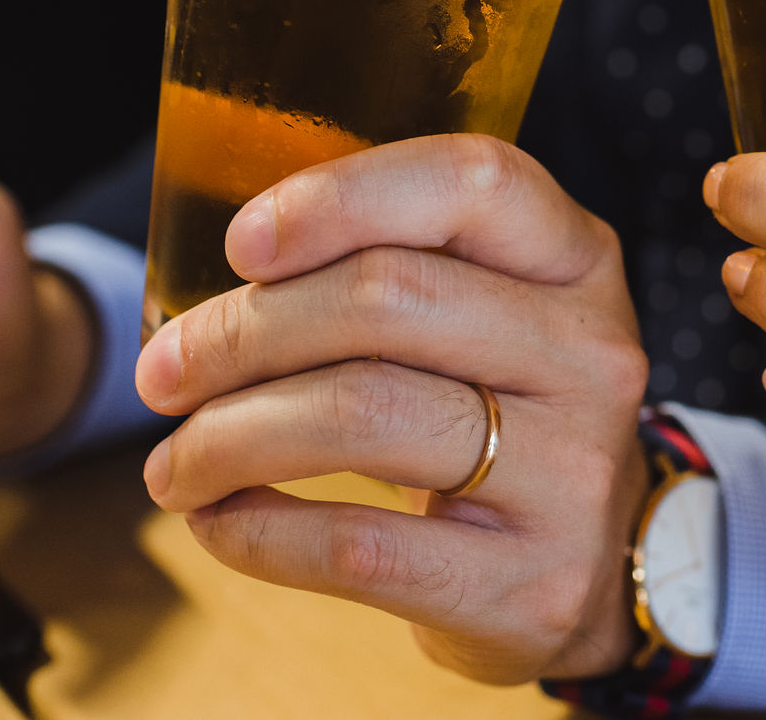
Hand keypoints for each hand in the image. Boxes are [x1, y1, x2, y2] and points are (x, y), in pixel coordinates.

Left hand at [134, 134, 651, 685]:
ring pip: (361, 416)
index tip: (241, 243)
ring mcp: (572, 471)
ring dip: (228, 436)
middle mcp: (591, 354)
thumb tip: (222, 285)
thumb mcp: (492, 316)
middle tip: (164, 374)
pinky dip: (258, 532)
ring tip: (176, 463)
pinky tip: (220, 523)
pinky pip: (357, 547)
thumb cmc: (507, 414)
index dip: (342, 197)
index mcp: (578, 261)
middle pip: (386, 297)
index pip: (472, 181)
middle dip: (243, 332)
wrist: (601, 562)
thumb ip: (394, 269)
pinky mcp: (531, 583)